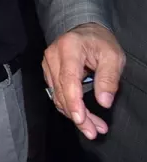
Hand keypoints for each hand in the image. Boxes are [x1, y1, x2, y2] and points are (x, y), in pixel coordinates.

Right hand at [43, 22, 124, 139]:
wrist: (85, 29)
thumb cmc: (100, 41)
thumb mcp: (113, 56)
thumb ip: (108, 79)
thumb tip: (104, 102)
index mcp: (69, 49)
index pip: (68, 80)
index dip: (74, 102)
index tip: (82, 120)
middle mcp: (52, 56)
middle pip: (61, 92)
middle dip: (77, 115)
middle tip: (93, 131)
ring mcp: (47, 64)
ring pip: (57, 96)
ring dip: (74, 114)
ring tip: (93, 127)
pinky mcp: (48, 71)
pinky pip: (56, 93)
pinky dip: (69, 106)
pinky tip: (82, 116)